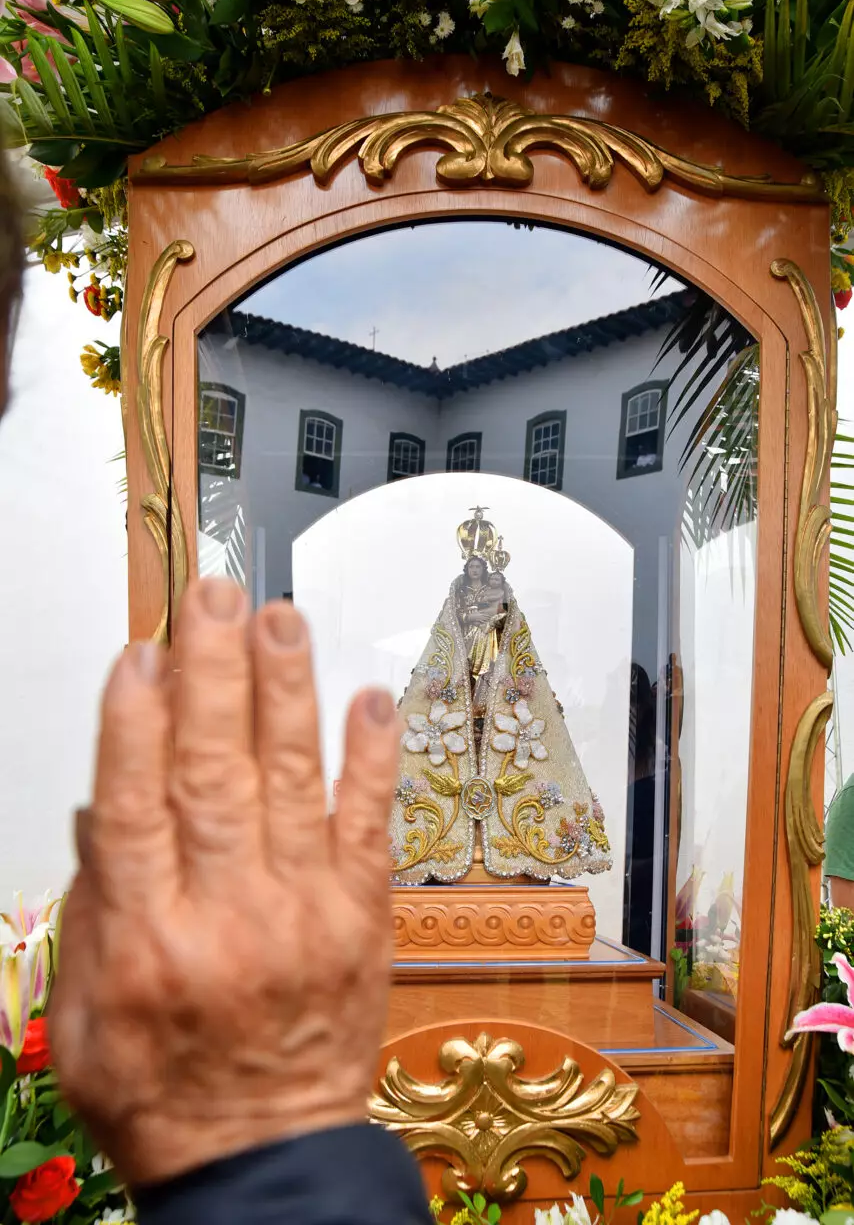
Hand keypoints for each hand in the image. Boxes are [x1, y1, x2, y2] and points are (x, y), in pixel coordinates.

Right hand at [50, 579, 400, 1185]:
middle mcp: (228, 916)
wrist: (265, 1160)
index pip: (137, 808)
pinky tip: (368, 698)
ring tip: (282, 618)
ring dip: (286, 691)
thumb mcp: (86, 1019)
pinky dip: (370, 759)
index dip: (137, 724)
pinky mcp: (360, 917)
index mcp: (148, 942)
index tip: (143, 655)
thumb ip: (93, 910)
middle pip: (215, 771)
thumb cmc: (167, 1093)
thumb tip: (101, 808)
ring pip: (291, 781)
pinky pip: (368, 825)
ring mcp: (303, 912)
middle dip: (215, 673)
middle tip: (216, 597)